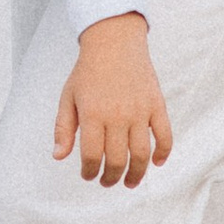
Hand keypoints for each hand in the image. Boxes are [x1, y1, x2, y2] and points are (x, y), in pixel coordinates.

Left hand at [54, 15, 173, 187]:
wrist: (114, 41)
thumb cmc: (88, 72)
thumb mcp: (68, 98)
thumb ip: (63, 128)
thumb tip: (58, 157)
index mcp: (93, 114)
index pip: (92, 156)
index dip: (89, 172)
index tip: (88, 176)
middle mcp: (117, 115)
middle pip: (117, 160)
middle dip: (111, 178)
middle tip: (107, 182)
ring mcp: (140, 111)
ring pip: (142, 154)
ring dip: (137, 174)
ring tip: (130, 182)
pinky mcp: (157, 105)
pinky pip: (165, 135)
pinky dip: (163, 153)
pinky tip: (156, 163)